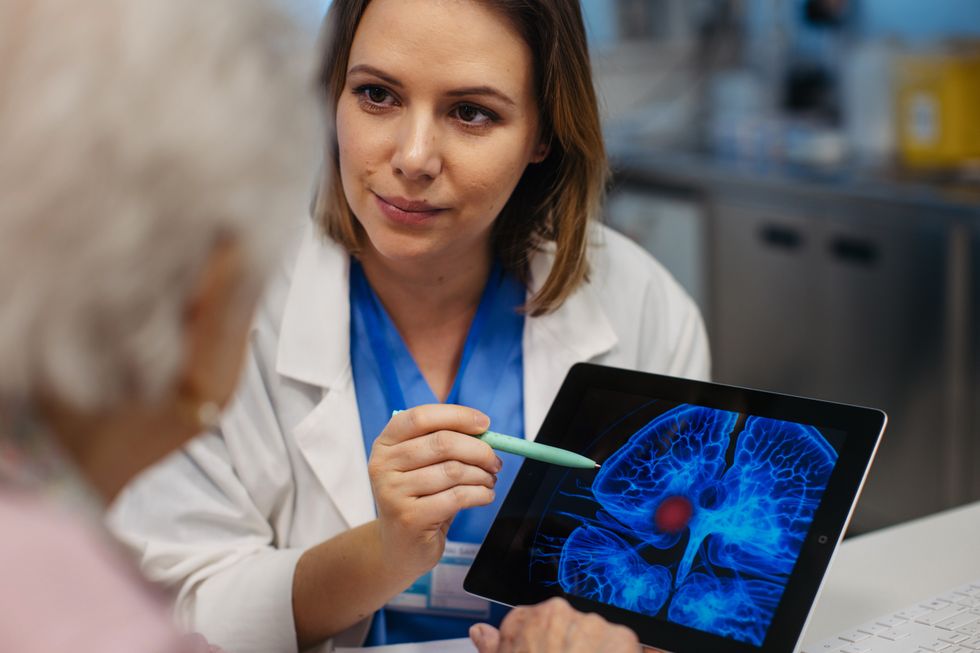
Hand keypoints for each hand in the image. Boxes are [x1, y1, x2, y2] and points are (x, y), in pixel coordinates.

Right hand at [368, 404, 499, 577]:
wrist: (399, 546)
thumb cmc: (418, 498)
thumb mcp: (421, 464)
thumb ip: (443, 441)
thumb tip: (482, 428)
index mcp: (386, 443)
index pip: (421, 417)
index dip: (457, 416)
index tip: (485, 424)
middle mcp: (383, 465)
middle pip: (442, 442)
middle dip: (479, 450)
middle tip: (495, 460)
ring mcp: (393, 493)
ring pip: (454, 470)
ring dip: (482, 475)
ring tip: (488, 480)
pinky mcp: (410, 518)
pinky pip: (458, 497)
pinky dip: (480, 494)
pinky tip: (484, 496)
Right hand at [470, 597, 641, 652]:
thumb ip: (492, 647)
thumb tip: (480, 632)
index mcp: (524, 620)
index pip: (533, 622)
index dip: (542, 645)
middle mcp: (557, 613)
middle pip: (566, 626)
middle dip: (569, 647)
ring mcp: (591, 623)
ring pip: (596, 635)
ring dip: (594, 652)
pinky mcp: (621, 637)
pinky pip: (624, 646)